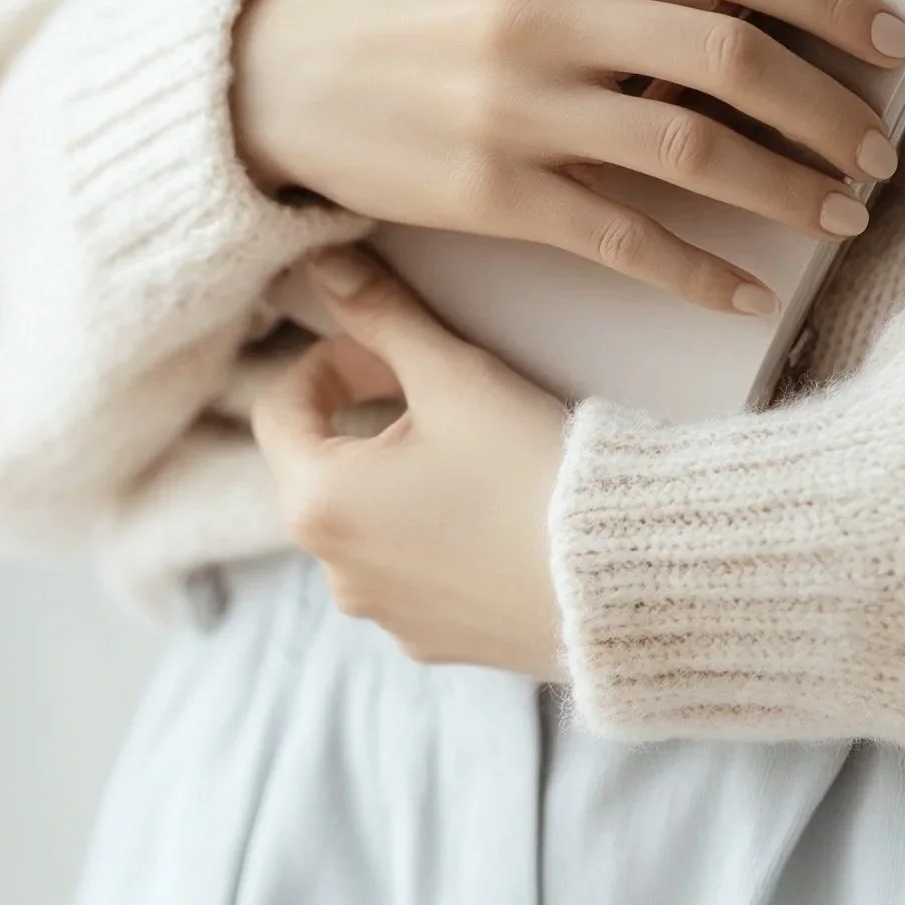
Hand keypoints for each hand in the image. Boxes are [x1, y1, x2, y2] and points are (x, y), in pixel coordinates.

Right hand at [232, 0, 904, 317]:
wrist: (275, 65)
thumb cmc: (414, 0)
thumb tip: (757, 16)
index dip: (835, 3)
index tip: (894, 43)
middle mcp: (550, 10)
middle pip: (738, 59)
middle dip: (831, 111)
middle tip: (880, 151)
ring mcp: (519, 104)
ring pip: (697, 151)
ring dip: (790, 189)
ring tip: (842, 214)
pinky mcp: (489, 192)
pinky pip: (625, 239)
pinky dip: (701, 270)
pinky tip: (750, 288)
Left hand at [251, 246, 567, 679]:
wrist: (623, 575)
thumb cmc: (531, 468)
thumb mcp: (453, 374)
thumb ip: (381, 314)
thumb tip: (323, 263)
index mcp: (318, 503)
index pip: (281, 408)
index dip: (333, 362)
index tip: (393, 351)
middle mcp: (336, 571)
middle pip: (322, 466)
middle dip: (368, 418)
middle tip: (440, 389)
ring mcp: (385, 614)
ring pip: (367, 523)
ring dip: (398, 478)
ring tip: (475, 452)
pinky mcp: (434, 642)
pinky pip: (411, 573)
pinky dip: (433, 535)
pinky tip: (494, 514)